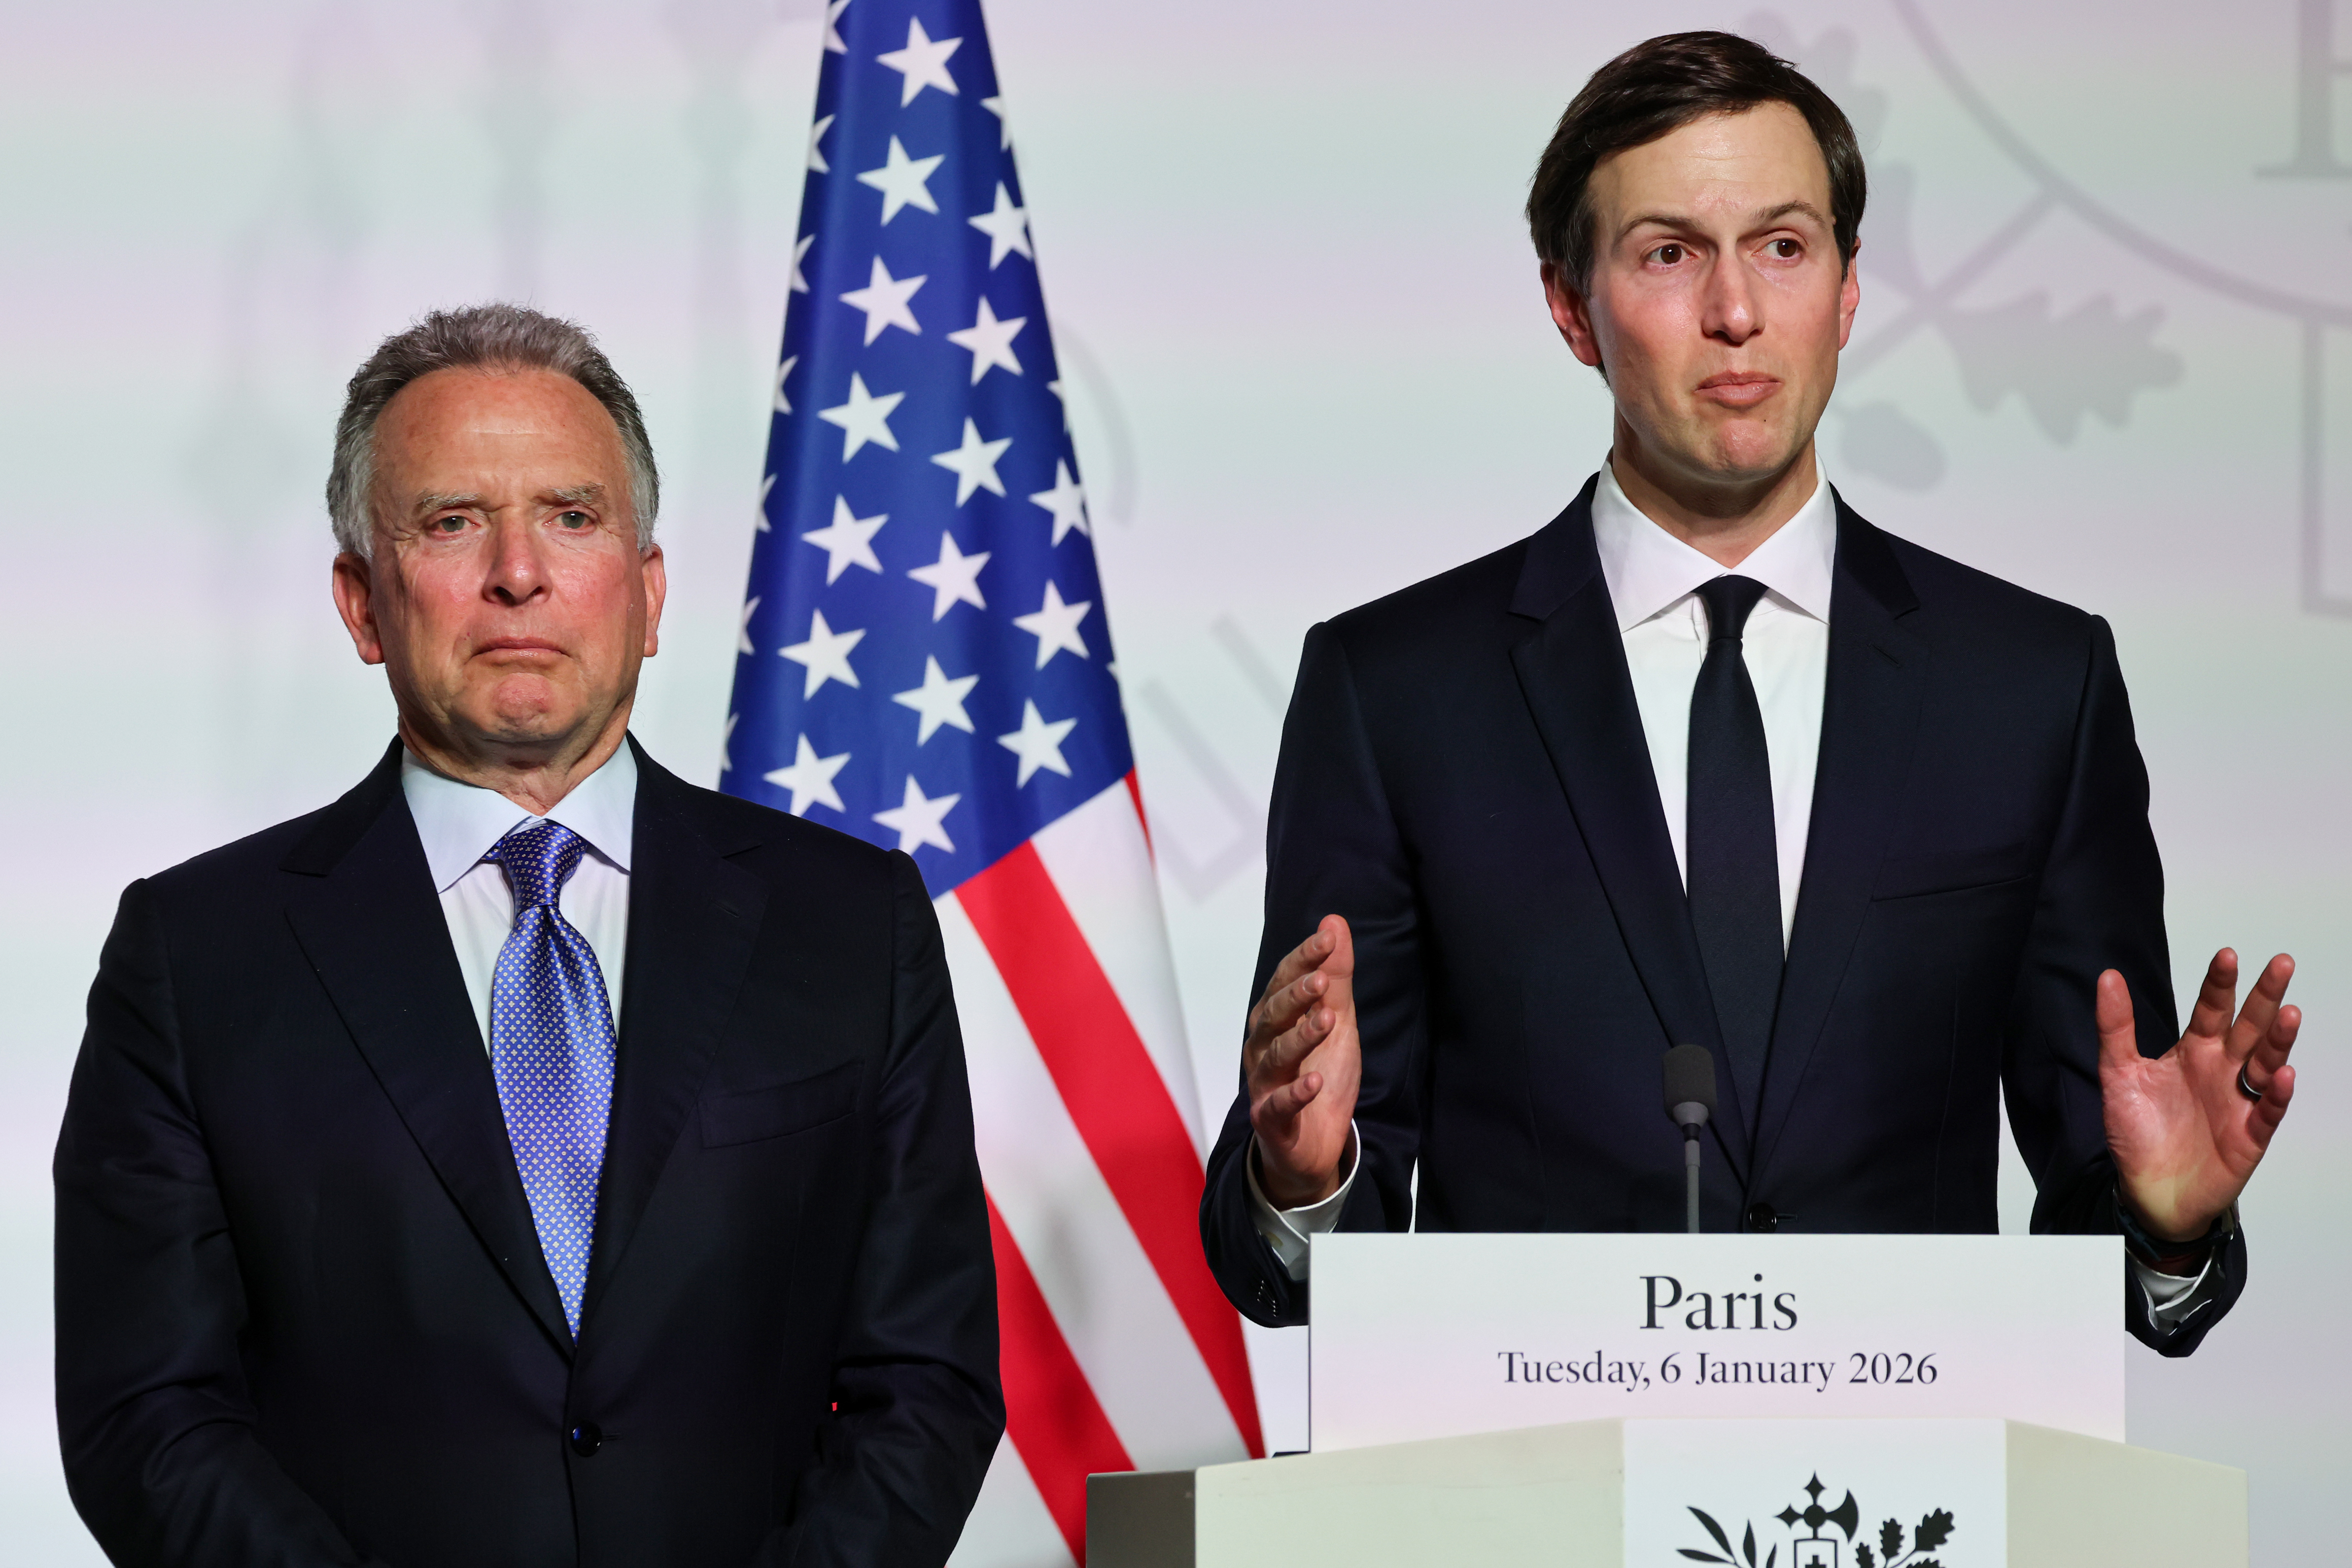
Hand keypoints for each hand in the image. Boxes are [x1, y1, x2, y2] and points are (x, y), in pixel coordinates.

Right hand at [1243, 915, 1359, 1208]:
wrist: (1314, 1142)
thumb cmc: (1319, 1072)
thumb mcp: (1337, 1020)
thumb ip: (1336, 975)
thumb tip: (1333, 922)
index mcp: (1275, 1018)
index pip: (1285, 980)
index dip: (1304, 958)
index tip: (1328, 937)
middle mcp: (1262, 1046)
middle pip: (1273, 1015)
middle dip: (1295, 995)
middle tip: (1322, 979)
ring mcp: (1264, 1084)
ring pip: (1276, 1056)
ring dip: (1300, 1038)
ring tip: (1326, 1021)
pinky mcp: (1272, 1119)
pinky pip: (1280, 1105)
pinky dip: (1296, 1094)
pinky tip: (1314, 1083)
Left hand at [2101, 950, 2298, 1243]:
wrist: (2147, 1191)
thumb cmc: (2137, 1132)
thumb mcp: (2118, 1074)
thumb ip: (2115, 1027)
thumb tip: (2108, 976)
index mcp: (2193, 1052)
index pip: (2211, 1010)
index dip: (2219, 984)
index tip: (2227, 954)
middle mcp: (2222, 1071)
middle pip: (2248, 1028)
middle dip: (2265, 997)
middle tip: (2280, 964)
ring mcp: (2239, 1102)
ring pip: (2266, 1064)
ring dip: (2278, 1040)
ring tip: (2288, 1014)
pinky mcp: (2249, 1136)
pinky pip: (2267, 1112)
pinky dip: (2276, 1094)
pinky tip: (2282, 1075)